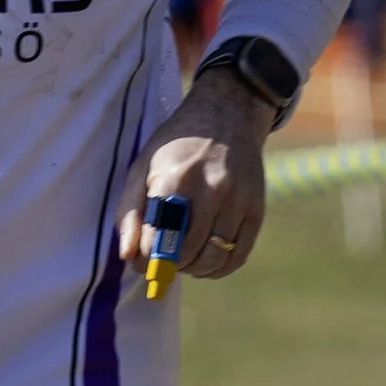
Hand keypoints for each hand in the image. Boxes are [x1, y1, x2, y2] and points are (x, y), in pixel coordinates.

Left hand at [115, 64, 270, 283]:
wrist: (227, 116)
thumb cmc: (176, 147)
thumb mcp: (142, 168)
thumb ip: (130, 212)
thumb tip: (128, 256)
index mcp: (176, 179)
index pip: (158, 240)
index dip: (146, 260)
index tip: (141, 261)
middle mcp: (212, 190)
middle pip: (187, 253)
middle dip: (169, 266)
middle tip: (162, 260)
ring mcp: (239, 200)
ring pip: (214, 258)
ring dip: (193, 269)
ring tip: (183, 260)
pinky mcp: (257, 209)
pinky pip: (238, 255)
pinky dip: (219, 268)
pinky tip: (206, 261)